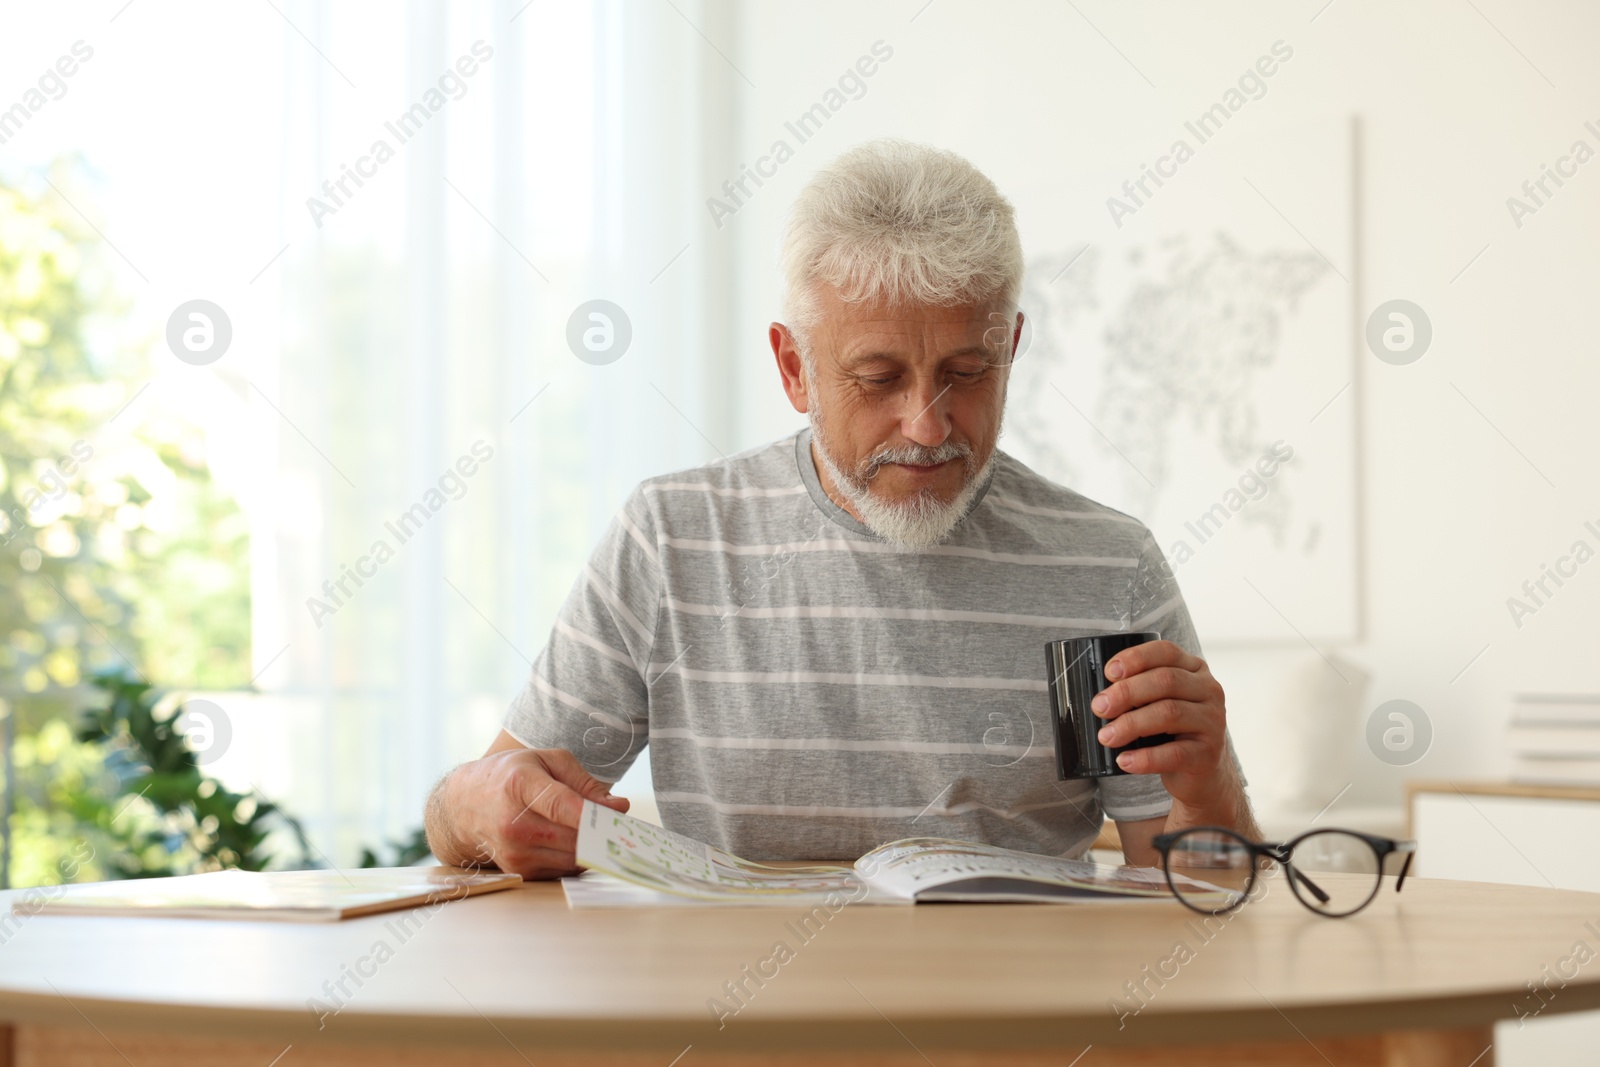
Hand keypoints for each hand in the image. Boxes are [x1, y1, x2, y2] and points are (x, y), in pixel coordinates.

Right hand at [444, 747, 628, 879]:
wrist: (463, 804)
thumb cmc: (510, 776)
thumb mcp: (546, 761)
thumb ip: (584, 783)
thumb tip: (618, 807)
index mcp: (519, 785)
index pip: (561, 805)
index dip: (593, 813)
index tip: (619, 812)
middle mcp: (513, 823)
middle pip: (573, 837)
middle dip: (603, 831)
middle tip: (619, 821)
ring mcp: (514, 851)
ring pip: (573, 857)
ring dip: (592, 847)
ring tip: (599, 829)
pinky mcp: (519, 870)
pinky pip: (563, 869)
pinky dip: (576, 856)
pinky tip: (575, 840)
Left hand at [1089, 640, 1233, 810]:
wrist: (1202, 772)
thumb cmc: (1171, 731)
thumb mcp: (1160, 702)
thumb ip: (1139, 691)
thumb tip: (1099, 697)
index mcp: (1194, 670)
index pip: (1166, 652)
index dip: (1136, 658)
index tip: (1109, 673)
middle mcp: (1209, 690)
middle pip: (1165, 680)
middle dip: (1126, 692)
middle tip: (1099, 707)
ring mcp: (1213, 722)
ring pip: (1169, 713)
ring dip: (1130, 724)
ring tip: (1106, 737)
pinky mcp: (1209, 753)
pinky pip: (1174, 753)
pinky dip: (1144, 758)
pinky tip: (1125, 760)